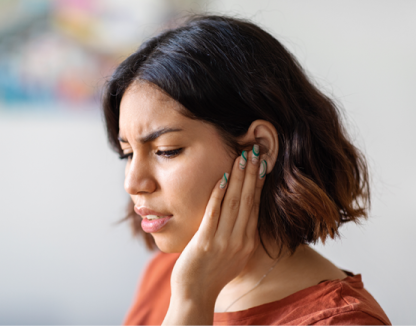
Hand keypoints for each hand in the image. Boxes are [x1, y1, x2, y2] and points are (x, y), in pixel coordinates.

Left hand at [163, 144, 266, 324]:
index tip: (260, 164)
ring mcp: (224, 241)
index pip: (256, 206)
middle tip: (255, 151)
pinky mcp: (206, 242)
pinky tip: (222, 177)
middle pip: (249, 200)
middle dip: (252, 174)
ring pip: (234, 203)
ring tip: (242, 157)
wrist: (195, 295)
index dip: (258, 183)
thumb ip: (237, 235)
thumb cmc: (210, 274)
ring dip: (238, 178)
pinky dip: (219, 194)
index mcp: (247, 242)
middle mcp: (240, 240)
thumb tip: (240, 215)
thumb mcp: (232, 255)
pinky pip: (214, 213)